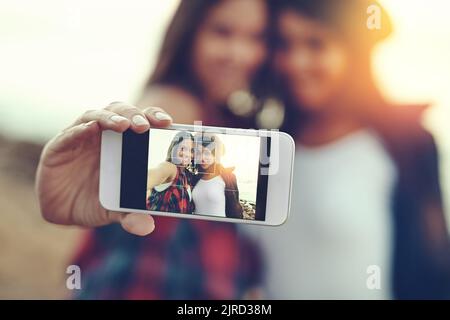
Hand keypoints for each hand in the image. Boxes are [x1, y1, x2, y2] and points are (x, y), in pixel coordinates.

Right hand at [35, 102, 172, 235]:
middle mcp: (104, 135)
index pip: (142, 121)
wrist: (63, 210)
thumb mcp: (115, 211)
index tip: (168, 122)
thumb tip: (147, 227)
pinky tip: (90, 129)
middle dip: (135, 115)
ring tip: (124, 125)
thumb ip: (131, 216)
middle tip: (145, 126)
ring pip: (97, 116)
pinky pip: (70, 134)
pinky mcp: (60, 146)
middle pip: (122, 113)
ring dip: (111, 118)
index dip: (154, 116)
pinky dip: (80, 130)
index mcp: (124, 144)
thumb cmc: (96, 202)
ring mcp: (82, 137)